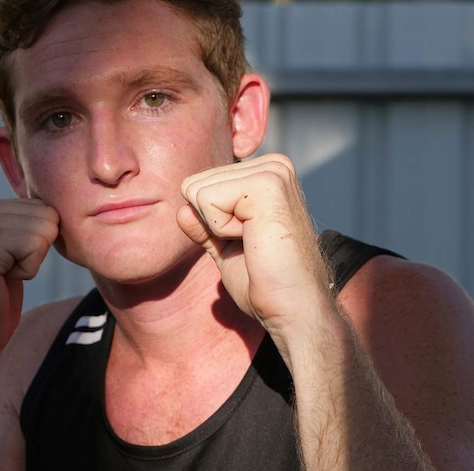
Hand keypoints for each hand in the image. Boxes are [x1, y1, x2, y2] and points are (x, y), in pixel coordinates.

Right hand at [0, 195, 58, 363]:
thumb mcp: (9, 247)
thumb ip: (23, 219)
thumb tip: (57, 199)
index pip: (42, 204)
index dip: (35, 241)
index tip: (6, 261)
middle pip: (47, 213)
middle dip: (36, 249)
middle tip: (4, 271)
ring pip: (45, 228)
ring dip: (32, 260)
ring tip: (1, 275)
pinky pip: (37, 244)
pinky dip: (29, 269)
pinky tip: (1, 280)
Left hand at [176, 154, 330, 336]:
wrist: (292, 309)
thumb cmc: (264, 283)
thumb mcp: (225, 249)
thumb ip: (204, 227)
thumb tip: (182, 211)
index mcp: (265, 175)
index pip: (200, 183)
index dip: (211, 222)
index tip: (247, 242)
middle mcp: (272, 166)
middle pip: (195, 184)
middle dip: (212, 223)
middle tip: (250, 244)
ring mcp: (272, 172)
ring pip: (198, 191)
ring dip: (217, 227)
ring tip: (253, 241)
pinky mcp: (266, 185)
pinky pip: (207, 199)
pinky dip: (220, 229)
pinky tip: (253, 240)